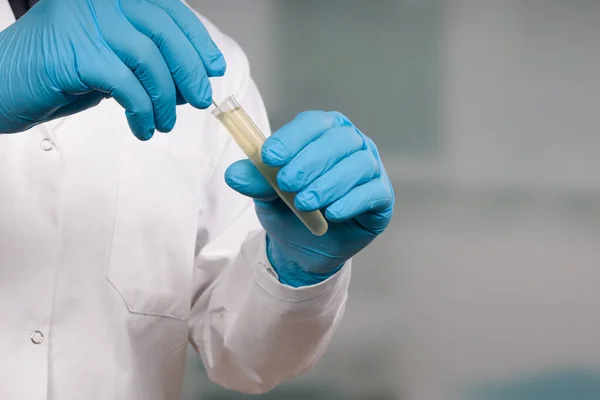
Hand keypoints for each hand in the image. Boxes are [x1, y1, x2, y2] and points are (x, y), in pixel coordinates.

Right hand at [0, 0, 224, 139]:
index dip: (197, 40)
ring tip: (164, 123)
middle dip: (189, 70)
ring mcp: (85, 22)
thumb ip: (146, 62)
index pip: (168, 11)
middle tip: (199, 100)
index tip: (213, 68)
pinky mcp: (76, 53)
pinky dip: (142, 111)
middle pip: (163, 32)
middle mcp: (100, 1)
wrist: (3, 85)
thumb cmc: (58, 72)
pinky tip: (142, 127)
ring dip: (165, 98)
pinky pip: (127, 85)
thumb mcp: (111, 59)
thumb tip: (190, 81)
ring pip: (149, 59)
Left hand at [225, 111, 393, 286]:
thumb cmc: (288, 208)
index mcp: (323, 131)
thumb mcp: (266, 194)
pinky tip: (331, 214)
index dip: (293, 138)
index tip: (269, 157)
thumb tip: (233, 174)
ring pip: (359, 165)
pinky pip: (373, 192)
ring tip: (304, 204)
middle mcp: (352, 143)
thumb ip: (256, 180)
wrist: (304, 246)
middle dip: (311, 161)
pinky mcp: (381, 196)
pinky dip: (351, 201)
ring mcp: (371, 168)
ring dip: (329, 183)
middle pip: (339, 140)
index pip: (313, 123)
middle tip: (286, 184)